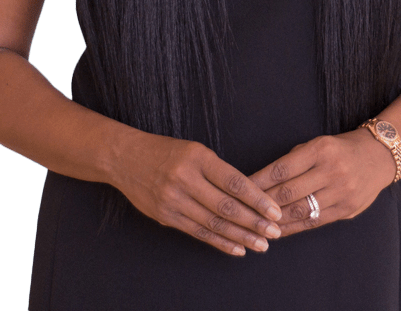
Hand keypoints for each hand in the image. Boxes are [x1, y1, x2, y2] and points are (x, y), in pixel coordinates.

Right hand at [116, 133, 283, 255]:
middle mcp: (185, 178)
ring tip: (261, 245)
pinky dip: (220, 242)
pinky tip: (237, 248)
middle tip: (274, 233)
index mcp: (198, 157)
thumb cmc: (167, 152)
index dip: (257, 199)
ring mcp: (173, 199)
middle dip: (254, 222)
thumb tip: (249, 197)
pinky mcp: (166, 216)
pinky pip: (198, 233)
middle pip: (226, 206)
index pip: (234, 182)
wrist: (125, 158)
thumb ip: (217, 172)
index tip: (275, 211)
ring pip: (213, 223)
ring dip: (240, 237)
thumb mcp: (194, 151)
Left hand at [247, 129, 395, 237]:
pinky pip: (314, 222)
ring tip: (256, 225)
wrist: (379, 157)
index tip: (242, 188)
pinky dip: (293, 227)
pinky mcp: (347, 210)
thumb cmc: (340, 148)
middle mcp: (332, 170)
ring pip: (301, 211)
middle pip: (289, 192)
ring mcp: (341, 192)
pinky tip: (278, 230)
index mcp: (320, 149)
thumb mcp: (318, 144)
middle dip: (263, 203)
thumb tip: (262, 181)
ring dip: (275, 220)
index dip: (259, 181)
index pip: (282, 168)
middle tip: (242, 210)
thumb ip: (294, 161)